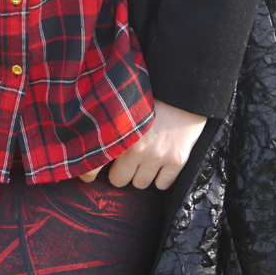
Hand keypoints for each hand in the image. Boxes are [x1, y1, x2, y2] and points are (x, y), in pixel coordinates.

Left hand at [79, 98, 206, 189]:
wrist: (183, 90)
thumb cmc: (151, 96)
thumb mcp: (122, 108)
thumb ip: (109, 128)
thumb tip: (92, 147)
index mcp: (118, 134)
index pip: (96, 166)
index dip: (92, 172)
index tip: (92, 174)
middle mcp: (136, 149)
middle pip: (118, 180)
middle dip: (121, 172)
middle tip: (127, 161)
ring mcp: (157, 156)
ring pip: (140, 184)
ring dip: (142, 174)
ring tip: (146, 159)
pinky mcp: (177, 160)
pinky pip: (163, 185)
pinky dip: (162, 178)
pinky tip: (161, 164)